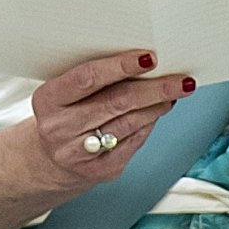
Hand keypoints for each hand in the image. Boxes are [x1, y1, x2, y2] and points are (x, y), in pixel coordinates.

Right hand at [30, 50, 194, 191]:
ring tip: (174, 92)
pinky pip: (135, 142)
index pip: (88, 78)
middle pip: (117, 103)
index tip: (149, 57)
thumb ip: (95, 77)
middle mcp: (60, 129)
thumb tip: (144, 62)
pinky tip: (158, 111)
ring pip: (130, 123)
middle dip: (155, 89)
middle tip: (180, 80)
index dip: (120, 66)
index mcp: (48, 100)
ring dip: (158, 105)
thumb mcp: (64, 92)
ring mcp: (80, 153)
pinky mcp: (101, 171)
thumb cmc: (64, 114)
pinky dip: (150, 123)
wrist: (50, 160)